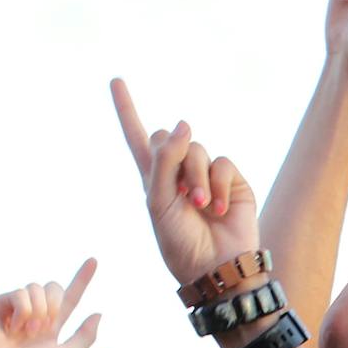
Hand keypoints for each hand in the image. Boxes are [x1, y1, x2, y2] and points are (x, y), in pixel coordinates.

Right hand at [0, 262, 102, 347]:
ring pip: (37, 288)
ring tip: (26, 333)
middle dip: (55, 305)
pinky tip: (12, 329)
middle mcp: (34, 314)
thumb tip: (98, 313)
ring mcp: (15, 308)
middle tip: (44, 328)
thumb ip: (85, 336)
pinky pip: (20, 294)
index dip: (81, 279)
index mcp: (52, 325)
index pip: (70, 298)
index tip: (94, 260)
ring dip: (38, 312)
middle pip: (55, 287)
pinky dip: (22, 312)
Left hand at [110, 79, 259, 287]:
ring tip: (198, 206)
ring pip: (197, 149)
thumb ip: (165, 159)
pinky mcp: (232, 181)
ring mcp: (207, 175)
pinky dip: (217, 185)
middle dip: (174, 159)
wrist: (215, 267)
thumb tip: (185, 124)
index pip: (137, 136)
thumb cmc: (179, 242)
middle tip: (180, 192)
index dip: (126, 109)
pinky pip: (222, 163)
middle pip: (170, 136)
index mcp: (153, 177)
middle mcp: (179, 172)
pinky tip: (217, 209)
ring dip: (196, 178)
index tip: (115, 80)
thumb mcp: (158, 201)